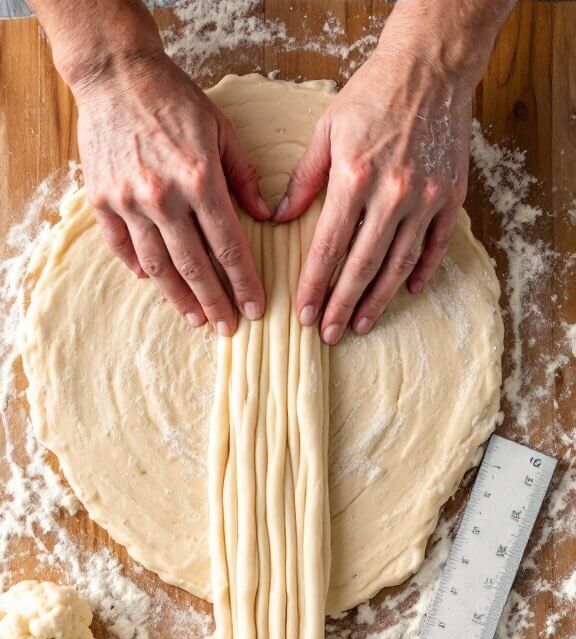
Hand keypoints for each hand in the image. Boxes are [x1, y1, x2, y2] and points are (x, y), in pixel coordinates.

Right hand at [75, 52, 269, 333]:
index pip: (228, 245)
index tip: (255, 308)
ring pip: (157, 264)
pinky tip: (153, 281)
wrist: (116, 75)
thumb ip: (243, 176)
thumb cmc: (175, 99)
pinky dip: (137, 266)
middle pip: (194, 265)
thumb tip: (266, 217)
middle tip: (228, 328)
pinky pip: (120, 245)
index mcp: (200, 179)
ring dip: (178, 296)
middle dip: (215, 302)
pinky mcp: (102, 199)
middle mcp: (164, 196)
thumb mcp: (221, 130)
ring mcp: (129, 200)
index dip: (244, 282)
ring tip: (196, 318)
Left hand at [274, 39, 471, 342]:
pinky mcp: (450, 197)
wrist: (431, 68)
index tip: (304, 314)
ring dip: (378, 300)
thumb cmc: (373, 94)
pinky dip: (421, 271)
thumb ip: (303, 179)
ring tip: (361, 325)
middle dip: (342, 305)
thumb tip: (278, 219)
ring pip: (398, 264)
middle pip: (362, 266)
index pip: (328, 247)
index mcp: (354, 178)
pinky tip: (407, 291)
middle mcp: (391, 194)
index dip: (314, 286)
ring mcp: (425, 198)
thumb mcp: (327, 129)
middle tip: (329, 334)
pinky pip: (435, 246)